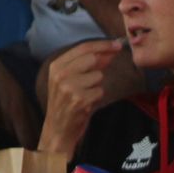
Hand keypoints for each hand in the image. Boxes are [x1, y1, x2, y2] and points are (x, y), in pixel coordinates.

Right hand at [38, 37, 125, 158]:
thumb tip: (108, 51)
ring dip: (97, 85)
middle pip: (92, 59)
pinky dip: (97, 97)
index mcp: (56, 66)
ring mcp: (69, 87)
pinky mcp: (79, 100)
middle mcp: (61, 75)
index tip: (117, 44)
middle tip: (106, 67)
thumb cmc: (66, 102)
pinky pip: (99, 91)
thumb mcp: (68, 79)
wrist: (58, 128)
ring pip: (98, 76)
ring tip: (85, 94)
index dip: (102, 45)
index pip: (83, 48)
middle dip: (102, 64)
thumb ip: (85, 64)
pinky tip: (86, 103)